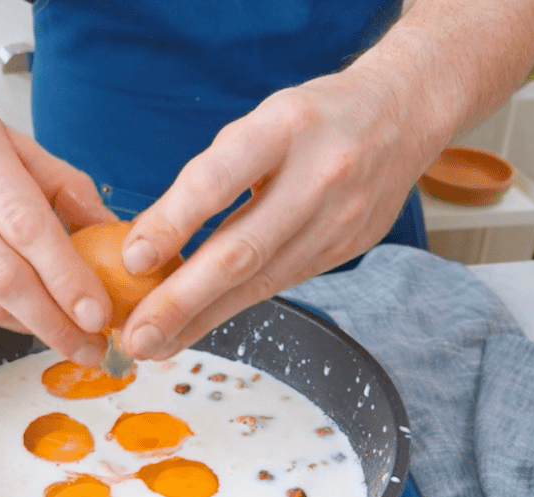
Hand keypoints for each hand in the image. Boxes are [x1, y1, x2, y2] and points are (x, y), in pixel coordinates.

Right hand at [0, 87, 116, 366]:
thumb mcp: (14, 138)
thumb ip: (65, 185)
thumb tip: (111, 232)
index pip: (26, 227)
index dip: (65, 277)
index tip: (98, 312)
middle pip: (1, 275)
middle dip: (54, 320)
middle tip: (91, 345)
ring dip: (32, 327)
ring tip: (72, 339)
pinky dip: (4, 318)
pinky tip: (32, 320)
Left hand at [117, 67, 439, 359]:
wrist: (402, 116)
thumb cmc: (310, 120)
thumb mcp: (258, 122)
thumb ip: (211, 176)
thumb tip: (146, 246)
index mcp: (284, 126)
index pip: (219, 179)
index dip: (173, 222)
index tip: (132, 259)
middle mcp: (318, 174)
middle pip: (241, 249)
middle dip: (182, 301)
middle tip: (137, 336)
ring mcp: (338, 218)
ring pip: (260, 280)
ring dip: (201, 319)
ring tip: (155, 344)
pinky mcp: (346, 249)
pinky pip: (278, 285)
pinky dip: (231, 309)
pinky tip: (196, 327)